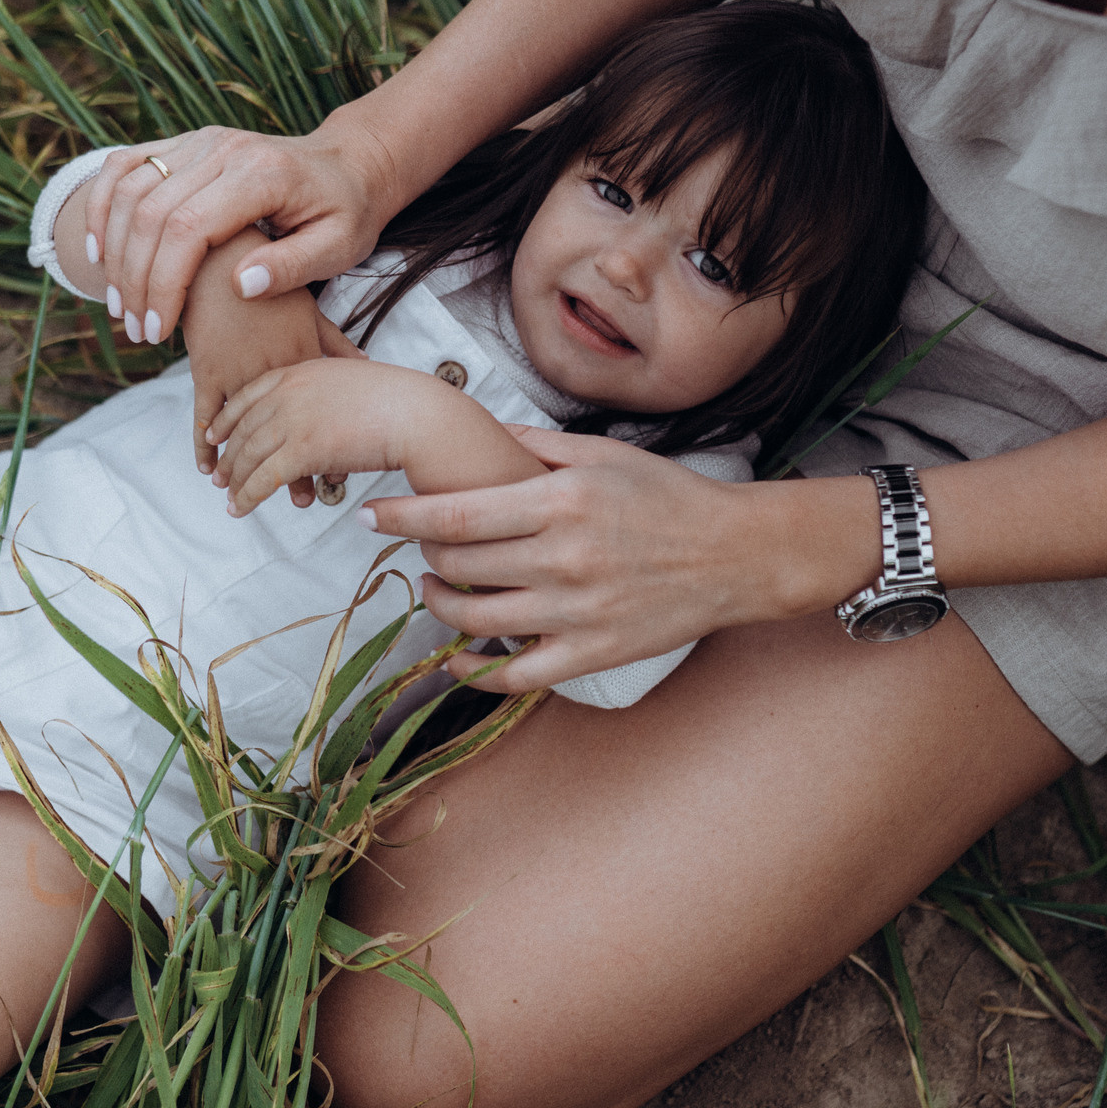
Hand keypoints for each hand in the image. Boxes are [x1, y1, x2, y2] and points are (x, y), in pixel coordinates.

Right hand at [83, 118, 400, 346]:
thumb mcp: (339, 247)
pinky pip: (126, 165)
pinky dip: (102, 205)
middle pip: (150, 214)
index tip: (157, 330)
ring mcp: (201, 141)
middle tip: (135, 328)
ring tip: (118, 304)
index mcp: (260, 175)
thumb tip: (241, 286)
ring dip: (113, 249)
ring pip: (130, 190)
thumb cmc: (347, 211)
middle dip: (134, 278)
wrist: (350, 163)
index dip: (164, 284)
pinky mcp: (187, 143)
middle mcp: (224, 150)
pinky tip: (98, 250)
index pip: (188, 230)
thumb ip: (293, 266)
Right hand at [180, 230, 365, 492]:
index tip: (338, 475)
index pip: (320, 412)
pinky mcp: (206, 366)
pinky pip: (205, 413)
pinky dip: (204, 443)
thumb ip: (334, 340)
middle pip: (286, 429)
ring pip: (246, 430)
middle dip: (292, 467)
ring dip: (246, 465)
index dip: (328, 445)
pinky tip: (208, 469)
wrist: (220, 250)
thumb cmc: (270, 274)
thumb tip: (366, 364)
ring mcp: (239, 369)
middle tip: (302, 500)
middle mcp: (274, 367)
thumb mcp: (310, 306)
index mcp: (304, 353)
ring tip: (251, 495)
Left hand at [209, 358, 454, 516]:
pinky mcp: (301, 451)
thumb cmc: (398, 398)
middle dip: (229, 455)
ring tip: (229, 499)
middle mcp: (289, 393)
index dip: (228, 417)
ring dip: (235, 481)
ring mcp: (293, 420)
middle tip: (220, 476)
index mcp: (301, 371)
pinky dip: (247, 497)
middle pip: (245, 428)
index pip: (250, 394)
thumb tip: (331, 397)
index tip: (214, 434)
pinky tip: (239, 509)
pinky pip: (262, 479)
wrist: (415, 412)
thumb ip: (332, 381)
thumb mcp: (353, 376)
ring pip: (249, 455)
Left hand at [357, 426, 818, 692]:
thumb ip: (533, 445)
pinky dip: (476, 671)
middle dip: (423, 557)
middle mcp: (564, 558)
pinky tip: (458, 658)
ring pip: (476, 620)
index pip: (457, 515)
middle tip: (415, 547)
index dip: (403, 518)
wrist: (736, 555)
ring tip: (437, 590)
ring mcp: (577, 612)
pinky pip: (516, 673)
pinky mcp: (593, 654)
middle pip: (459, 567)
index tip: (371, 516)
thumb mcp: (603, 454)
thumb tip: (475, 433)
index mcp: (562, 502)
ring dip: (441, 606)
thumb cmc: (669, 497)